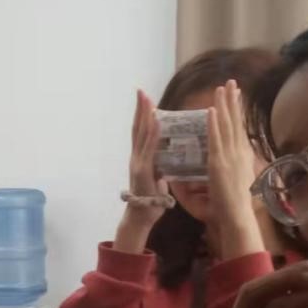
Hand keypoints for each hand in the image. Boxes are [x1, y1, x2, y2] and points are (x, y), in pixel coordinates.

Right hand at [116, 90, 168, 251]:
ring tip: (148, 100)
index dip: (142, 115)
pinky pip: (149, 148)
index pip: (141, 131)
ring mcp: (138, 162)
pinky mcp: (144, 169)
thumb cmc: (152, 199)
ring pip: (141, 134)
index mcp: (141, 157)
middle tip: (141, 91)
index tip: (146, 99)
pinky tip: (156, 121)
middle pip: (137, 128)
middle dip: (139, 109)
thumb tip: (170, 154)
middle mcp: (137, 156)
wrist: (142, 216)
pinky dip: (152, 133)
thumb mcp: (158, 177)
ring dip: (145, 116)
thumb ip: (160, 164)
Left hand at [207, 80, 264, 258]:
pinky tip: (211, 110)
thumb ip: (231, 164)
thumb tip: (230, 157)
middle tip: (231, 82)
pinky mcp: (219, 162)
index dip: (238, 110)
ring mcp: (230, 156)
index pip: (239, 127)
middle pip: (236, 121)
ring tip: (221, 88)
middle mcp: (239, 151)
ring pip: (227, 125)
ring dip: (224, 105)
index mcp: (242, 155)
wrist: (236, 214)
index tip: (237, 94)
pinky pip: (216, 139)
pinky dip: (214, 124)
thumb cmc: (233, 201)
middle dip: (233, 101)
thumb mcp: (234, 177)